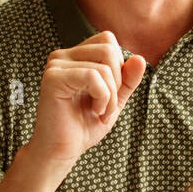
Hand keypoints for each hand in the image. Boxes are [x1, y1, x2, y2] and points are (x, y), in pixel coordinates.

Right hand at [27, 31, 145, 176]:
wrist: (62, 151)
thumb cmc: (84, 125)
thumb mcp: (115, 99)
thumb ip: (128, 79)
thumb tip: (139, 58)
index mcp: (74, 56)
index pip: (107, 40)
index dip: (119, 66)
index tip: (111, 94)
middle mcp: (62, 55)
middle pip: (108, 49)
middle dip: (117, 81)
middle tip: (108, 106)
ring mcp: (55, 65)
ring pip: (103, 65)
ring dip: (111, 95)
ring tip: (99, 112)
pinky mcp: (53, 78)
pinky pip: (92, 76)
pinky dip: (102, 97)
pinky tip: (94, 111)